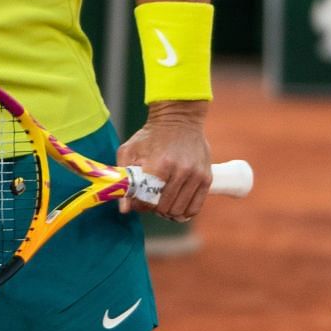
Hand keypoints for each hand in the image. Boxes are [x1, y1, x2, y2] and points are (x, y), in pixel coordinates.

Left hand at [116, 100, 211, 222]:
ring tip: (162, 202)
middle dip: (153, 208)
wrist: (179, 118)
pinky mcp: (206, 178)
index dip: (139, 205)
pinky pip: (195, 207)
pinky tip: (175, 205)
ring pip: (179, 210)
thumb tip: (124, 210)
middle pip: (164, 208)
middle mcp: (180, 171)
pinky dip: (184, 212)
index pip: (147, 200)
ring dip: (168, 212)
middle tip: (149, 200)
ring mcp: (196, 175)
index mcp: (159, 165)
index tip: (137, 200)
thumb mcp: (130, 151)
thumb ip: (124, 179)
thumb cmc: (151, 135)